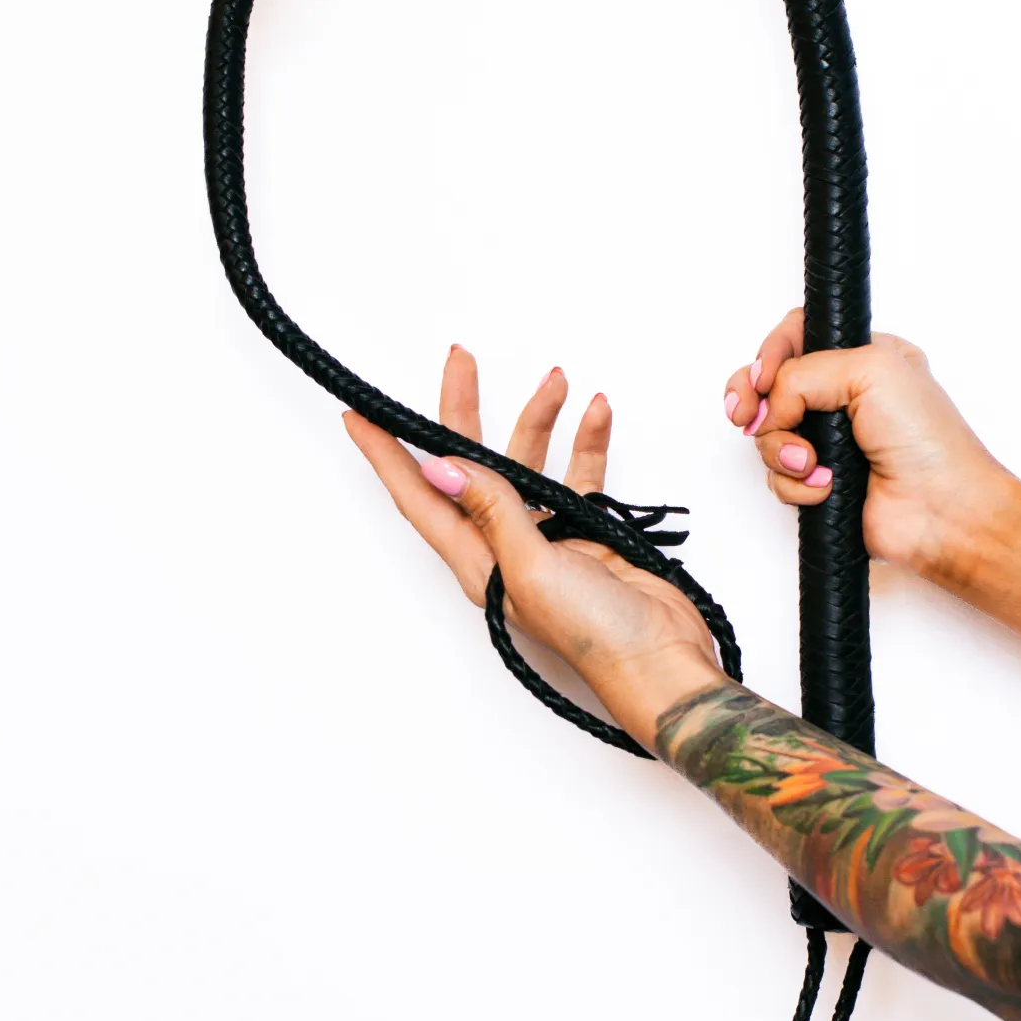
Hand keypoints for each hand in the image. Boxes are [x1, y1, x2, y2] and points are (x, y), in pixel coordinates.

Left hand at [343, 346, 725, 746]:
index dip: (386, 455)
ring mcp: (546, 538)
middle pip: (471, 465)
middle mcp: (503, 546)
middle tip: (460, 360)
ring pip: (530, 463)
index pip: (419, 497)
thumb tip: (441, 466)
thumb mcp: (533, 567)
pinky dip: (588, 444)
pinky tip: (597, 413)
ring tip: (557, 380)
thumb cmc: (596, 634)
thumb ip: (493, 511)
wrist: (662, 661)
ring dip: (540, 420)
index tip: (359, 415)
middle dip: (464, 411)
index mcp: (477, 561)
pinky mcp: (588, 533)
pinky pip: (581, 476)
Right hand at [723, 309, 1017, 580]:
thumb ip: (803, 372)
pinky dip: (795, 483)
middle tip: (746, 414)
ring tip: (810, 461)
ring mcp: (829, 442)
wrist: (943, 510)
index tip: (763, 377)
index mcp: (862, 358)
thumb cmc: (929, 441)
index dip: (770, 354)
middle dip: (753, 400)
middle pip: (770, 386)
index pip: (796, 337)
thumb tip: (771, 402)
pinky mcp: (820, 481)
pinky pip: (777, 477)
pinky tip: (826, 485)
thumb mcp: (869, 369)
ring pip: (768, 435)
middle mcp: (842, 398)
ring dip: (781, 448)